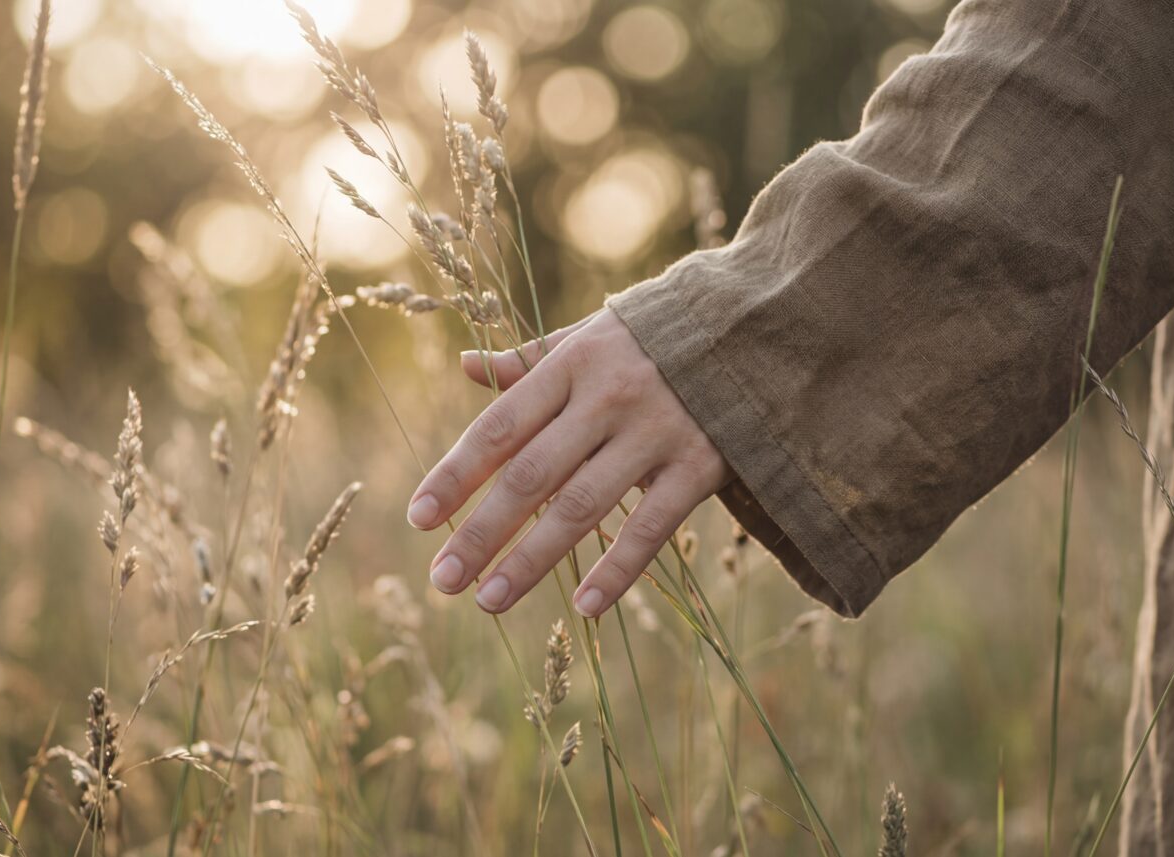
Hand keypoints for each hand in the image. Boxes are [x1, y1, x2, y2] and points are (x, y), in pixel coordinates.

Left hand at [408, 309, 730, 617]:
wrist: (756, 326)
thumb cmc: (657, 338)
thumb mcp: (592, 336)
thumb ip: (531, 360)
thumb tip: (468, 366)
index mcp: (573, 365)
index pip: (500, 427)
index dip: (457, 474)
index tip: (417, 519)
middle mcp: (608, 398)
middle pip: (531, 475)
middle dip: (481, 531)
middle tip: (442, 580)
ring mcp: (656, 433)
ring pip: (583, 507)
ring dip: (532, 559)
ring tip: (488, 601)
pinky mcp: (701, 466)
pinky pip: (652, 526)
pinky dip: (619, 569)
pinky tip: (585, 607)